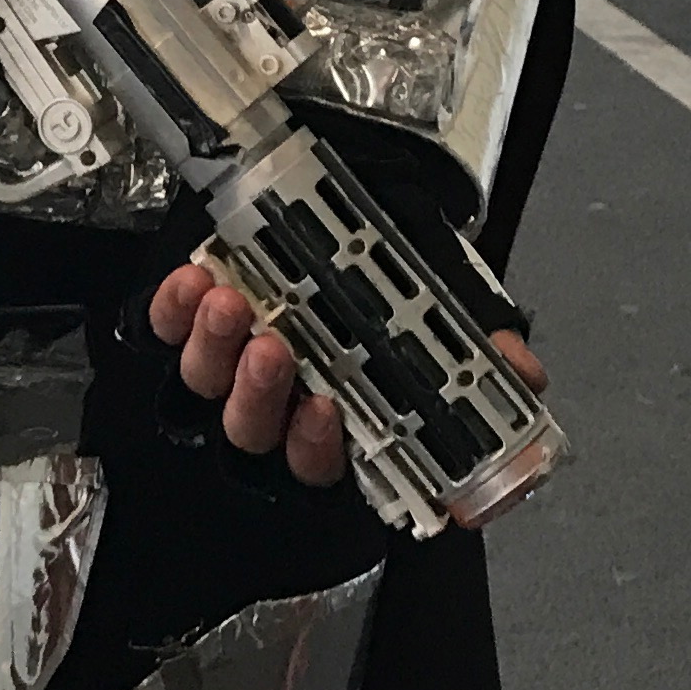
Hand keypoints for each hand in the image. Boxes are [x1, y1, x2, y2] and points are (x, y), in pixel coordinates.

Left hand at [148, 264, 546, 491]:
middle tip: (276, 349)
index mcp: (337, 425)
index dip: (318, 445)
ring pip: (206, 388)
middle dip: (262, 393)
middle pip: (254, 430)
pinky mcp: (183, 331)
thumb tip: (525, 373)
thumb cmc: (389, 285)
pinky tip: (195, 282)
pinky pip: (165, 334)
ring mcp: (224, 373)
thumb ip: (481, 348)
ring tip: (233, 304)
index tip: (327, 411)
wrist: (338, 227)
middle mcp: (274, 412)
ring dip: (217, 349)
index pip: (321, 462)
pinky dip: (175, 311)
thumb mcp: (445, 311)